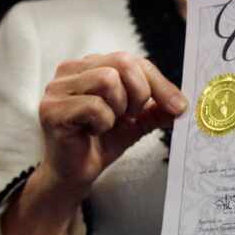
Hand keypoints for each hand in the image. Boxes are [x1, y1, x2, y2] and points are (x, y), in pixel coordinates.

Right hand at [37, 52, 187, 198]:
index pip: (134, 60)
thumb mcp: (138, 120)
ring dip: (119, 108)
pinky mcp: (51, 109)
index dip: (160, 83)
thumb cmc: (102, 141)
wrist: (75, 174)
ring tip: (110, 122)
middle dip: (140, 92)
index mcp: (92, 65)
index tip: (179, 106)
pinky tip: (92, 132)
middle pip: (123, 62)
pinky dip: (103, 122)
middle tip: (134, 115)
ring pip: (107, 79)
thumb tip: (182, 104)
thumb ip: (157, 108)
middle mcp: (72, 69)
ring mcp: (57, 88)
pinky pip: (93, 105)